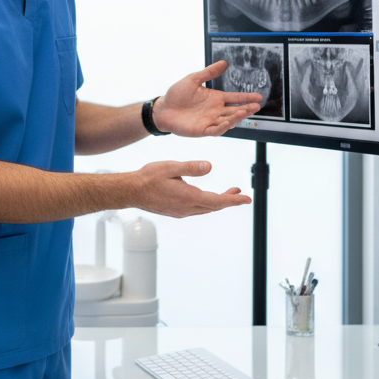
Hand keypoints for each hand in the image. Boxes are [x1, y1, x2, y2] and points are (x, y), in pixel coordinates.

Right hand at [134, 160, 250, 217]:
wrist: (131, 191)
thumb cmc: (148, 178)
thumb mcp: (170, 167)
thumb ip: (191, 168)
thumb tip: (210, 167)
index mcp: (188, 197)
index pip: (217, 201)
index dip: (234, 200)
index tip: (247, 199)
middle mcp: (186, 208)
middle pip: (214, 207)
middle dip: (229, 200)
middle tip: (241, 194)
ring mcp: (181, 212)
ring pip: (206, 209)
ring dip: (219, 202)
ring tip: (229, 193)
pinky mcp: (176, 211)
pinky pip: (198, 210)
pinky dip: (208, 203)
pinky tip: (207, 196)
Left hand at [152, 60, 260, 136]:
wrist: (163, 108)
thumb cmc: (177, 94)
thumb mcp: (194, 79)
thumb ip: (209, 73)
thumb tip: (224, 63)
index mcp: (215, 99)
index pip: (235, 98)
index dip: (246, 97)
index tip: (258, 96)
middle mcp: (215, 110)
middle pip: (235, 110)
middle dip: (247, 108)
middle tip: (257, 106)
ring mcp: (210, 121)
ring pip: (228, 120)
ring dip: (237, 117)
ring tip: (245, 111)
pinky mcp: (202, 130)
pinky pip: (215, 129)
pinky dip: (223, 126)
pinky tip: (229, 122)